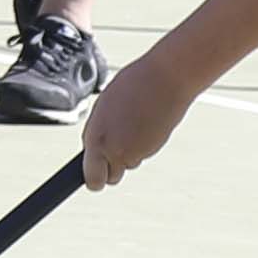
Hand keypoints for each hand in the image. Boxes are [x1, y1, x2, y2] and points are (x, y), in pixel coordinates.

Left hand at [76, 44, 190, 186]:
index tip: (95, 174)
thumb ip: (98, 131)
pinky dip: (144, 144)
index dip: (94, 178)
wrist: (166, 79)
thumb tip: (96, 146)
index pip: (92, 178)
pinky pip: (144, 153)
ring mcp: (137, 152)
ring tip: (133, 125)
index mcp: (97, 138)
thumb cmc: (134, 85)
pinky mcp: (154, 148)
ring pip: (129, 163)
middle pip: (112, 178)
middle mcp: (115, 150)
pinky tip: (145, 123)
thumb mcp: (104, 106)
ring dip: (130, 152)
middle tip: (116, 149)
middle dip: (112, 169)